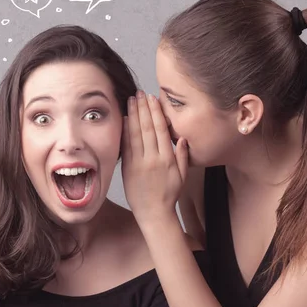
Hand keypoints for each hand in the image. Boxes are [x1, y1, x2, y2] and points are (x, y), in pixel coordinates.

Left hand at [121, 90, 188, 225]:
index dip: (156, 112)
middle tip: (139, 93)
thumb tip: (181, 138)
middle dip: (143, 108)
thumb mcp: (182, 176)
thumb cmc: (169, 195)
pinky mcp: (128, 168)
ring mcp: (139, 163)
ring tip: (131, 100)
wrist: (154, 213)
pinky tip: (124, 118)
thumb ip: (182, 156)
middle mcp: (153, 159)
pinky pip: (126, 146)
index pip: (160, 130)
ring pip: (136, 134)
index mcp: (167, 159)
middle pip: (147, 128)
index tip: (152, 99)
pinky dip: (125, 131)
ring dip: (133, 115)